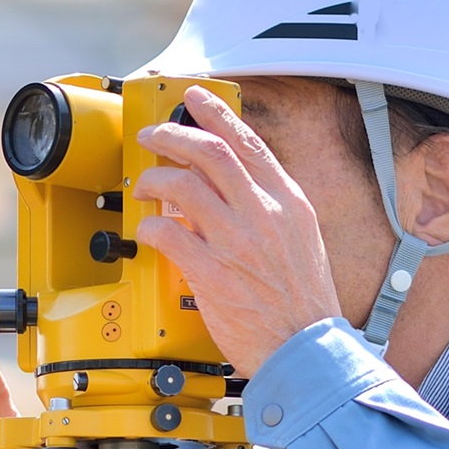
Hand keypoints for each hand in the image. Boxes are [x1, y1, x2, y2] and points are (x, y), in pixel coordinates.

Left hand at [130, 90, 343, 375]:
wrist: (305, 350)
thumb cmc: (302, 302)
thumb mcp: (300, 239)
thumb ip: (267, 207)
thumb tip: (228, 183)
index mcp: (287, 202)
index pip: (247, 142)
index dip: (216, 113)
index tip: (194, 97)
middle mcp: (262, 215)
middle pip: (208, 152)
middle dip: (172, 134)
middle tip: (150, 135)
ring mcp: (235, 242)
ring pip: (180, 185)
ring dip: (153, 180)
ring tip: (143, 187)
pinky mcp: (210, 272)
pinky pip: (166, 233)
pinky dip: (149, 227)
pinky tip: (147, 232)